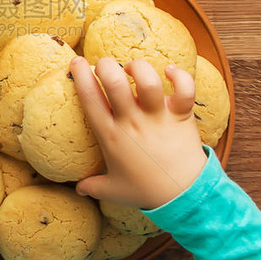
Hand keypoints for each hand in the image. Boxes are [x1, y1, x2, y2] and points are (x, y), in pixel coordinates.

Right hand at [71, 56, 205, 208]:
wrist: (183, 196)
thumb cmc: (146, 191)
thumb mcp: (114, 190)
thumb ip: (93, 186)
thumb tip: (78, 189)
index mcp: (110, 135)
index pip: (90, 99)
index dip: (81, 76)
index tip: (77, 62)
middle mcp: (132, 122)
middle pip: (114, 82)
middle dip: (105, 65)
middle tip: (105, 64)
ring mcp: (157, 117)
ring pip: (147, 81)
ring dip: (138, 68)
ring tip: (133, 69)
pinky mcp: (180, 115)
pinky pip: (184, 89)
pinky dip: (180, 75)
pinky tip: (171, 71)